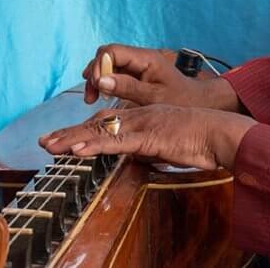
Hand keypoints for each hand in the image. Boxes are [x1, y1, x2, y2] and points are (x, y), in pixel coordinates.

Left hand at [39, 104, 254, 170]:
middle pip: (98, 123)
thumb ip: (153, 145)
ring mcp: (144, 123)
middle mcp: (141, 115)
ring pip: (102, 130)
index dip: (85, 129)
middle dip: (70, 133)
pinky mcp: (149, 135)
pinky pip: (116, 141)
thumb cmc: (205, 139)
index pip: (109, 122)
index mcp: (146, 116)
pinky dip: (94, 145)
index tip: (65, 139)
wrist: (223, 132)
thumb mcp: (173, 141)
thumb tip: (141, 154)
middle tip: (45, 142)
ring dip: (73, 139)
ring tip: (50, 146)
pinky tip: (76, 150)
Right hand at [83, 44, 240, 111]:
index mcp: (146, 58)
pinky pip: (115, 74)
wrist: (200, 103)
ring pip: (108, 65)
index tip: (97, 86)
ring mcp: (138, 66)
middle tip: (91, 96)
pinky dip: (105, 84)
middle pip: (106, 56)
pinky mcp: (137, 75)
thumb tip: (101, 81)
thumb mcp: (154, 97)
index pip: (111, 51)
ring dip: (97, 79)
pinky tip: (102, 97)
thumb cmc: (182, 99)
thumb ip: (127, 88)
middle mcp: (140, 58)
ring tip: (93, 98)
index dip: (99, 66)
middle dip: (94, 73)